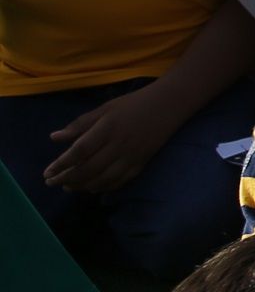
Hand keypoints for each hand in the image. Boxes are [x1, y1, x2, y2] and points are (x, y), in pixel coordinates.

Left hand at [43, 81, 176, 195]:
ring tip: (69, 187)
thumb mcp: (105, 108)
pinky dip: (103, 187)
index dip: (61, 164)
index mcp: (108, 128)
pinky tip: (92, 187)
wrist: (169, 105)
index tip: (47, 173)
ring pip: (103, 179)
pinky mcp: (142, 163)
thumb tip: (54, 138)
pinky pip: (120, 181)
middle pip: (89, 169)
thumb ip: (80, 124)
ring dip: (83, 186)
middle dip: (67, 179)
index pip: (80, 151)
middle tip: (52, 183)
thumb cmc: (134, 104)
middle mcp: (119, 144)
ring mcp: (132, 156)